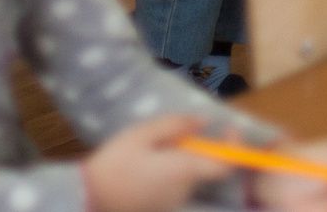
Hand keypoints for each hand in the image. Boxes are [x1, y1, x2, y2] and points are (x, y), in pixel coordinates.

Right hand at [81, 116, 233, 211]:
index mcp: (183, 169)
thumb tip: (202, 122)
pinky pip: (176, 183)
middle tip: (179, 130)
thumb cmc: (115, 164)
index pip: (224, 164)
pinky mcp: (163, 205)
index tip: (231, 129)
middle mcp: (185, 188)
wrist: (91, 199)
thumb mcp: (141, 134)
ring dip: (183, 158)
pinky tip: (147, 162)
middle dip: (200, 147)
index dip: (234, 147)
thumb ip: (174, 126)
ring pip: (189, 173)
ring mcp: (174, 200)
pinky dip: (171, 170)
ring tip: (154, 144)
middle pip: (205, 166)